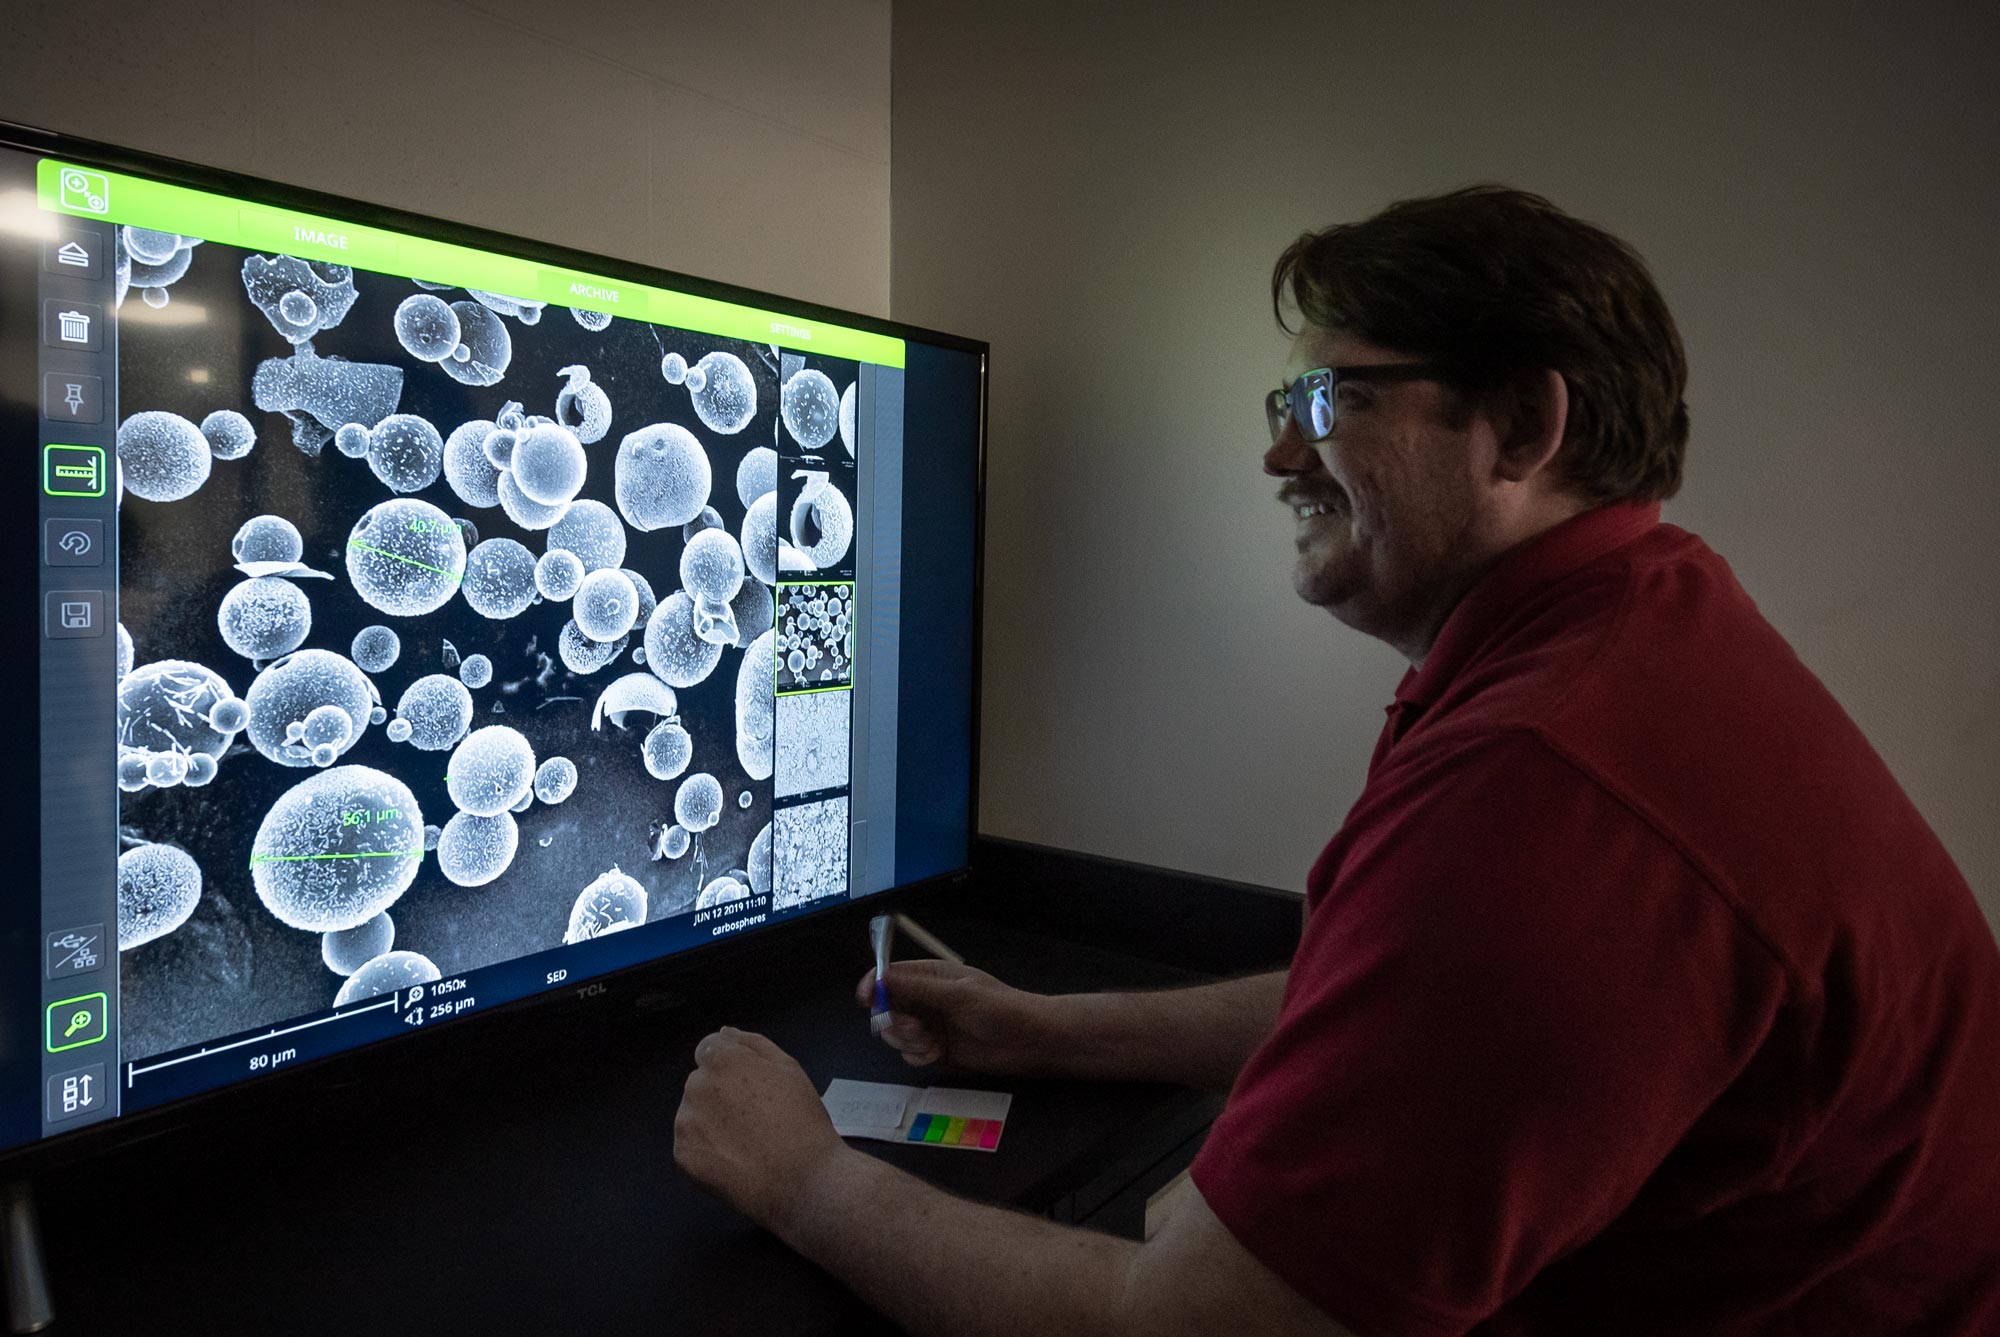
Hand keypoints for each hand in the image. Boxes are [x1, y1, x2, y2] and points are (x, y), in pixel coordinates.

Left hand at [674, 1027, 847, 1227]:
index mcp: (722, 1060)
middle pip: (701, 1080)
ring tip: (743, 1140)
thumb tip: (725, 1031)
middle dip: (719, 1091)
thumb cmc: (801, 1119)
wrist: (800, 1178)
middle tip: (753, 1116)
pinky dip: (705, 1147)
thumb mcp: (789, 1068)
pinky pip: (690, 1142)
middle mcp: (697, 1085)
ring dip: (710, 1118)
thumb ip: (753, 1043)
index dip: (730, 1065)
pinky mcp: (682, 1154)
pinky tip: (732, 1158)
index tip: (750, 1087)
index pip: (710, 1048)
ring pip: (693, 1111)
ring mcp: (685, 1121)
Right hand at [855, 960, 1053, 1074]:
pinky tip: (937, 1055)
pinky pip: (910, 1053)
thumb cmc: (1000, 1009)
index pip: (890, 975)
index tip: (866, 1000)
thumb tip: (881, 978)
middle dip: (894, 1021)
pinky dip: (917, 1056)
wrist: (1030, 1041)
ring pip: (896, 1033)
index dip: (874, 985)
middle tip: (917, 1030)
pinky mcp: (936, 1049)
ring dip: (907, 1041)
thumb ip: (917, 988)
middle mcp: (926, 999)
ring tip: (931, 1045)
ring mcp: (931, 1025)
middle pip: (887, 1008)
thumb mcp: (958, 995)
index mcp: (931, 976)